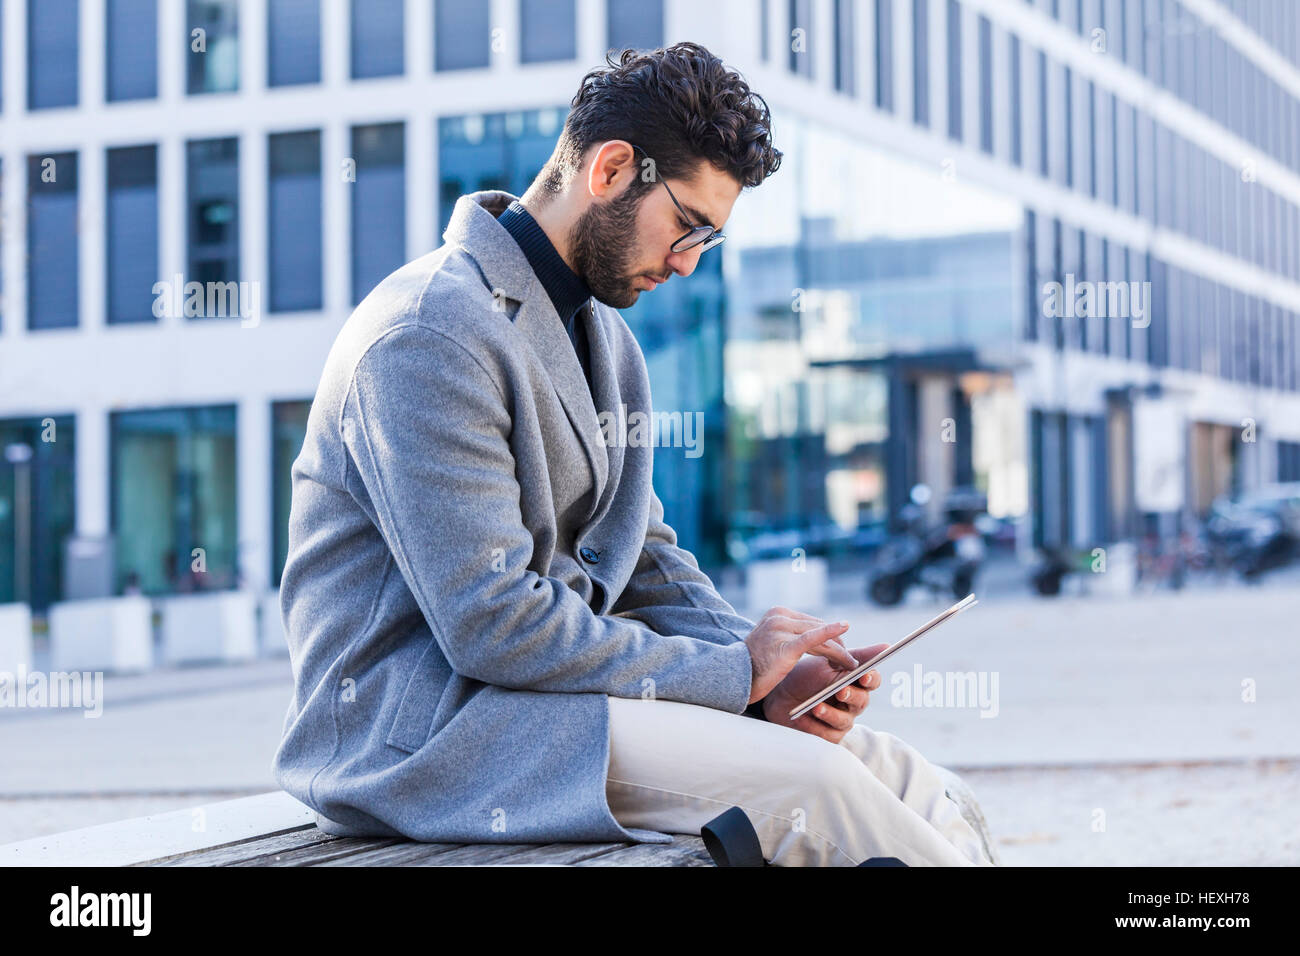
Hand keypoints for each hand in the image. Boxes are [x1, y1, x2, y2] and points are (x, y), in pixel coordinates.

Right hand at [743, 607, 858, 703]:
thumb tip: (816, 638)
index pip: (811, 622)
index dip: (830, 635)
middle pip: (818, 628)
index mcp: (777, 612)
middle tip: (850, 661)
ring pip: (820, 637)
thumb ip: (789, 634)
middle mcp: (779, 616)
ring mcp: (781, 629)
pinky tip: (845, 628)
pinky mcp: (785, 645)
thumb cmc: (754, 664)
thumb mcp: (772, 641)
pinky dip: (831, 633)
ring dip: (839, 651)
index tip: (842, 650)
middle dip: (837, 644)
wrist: (734, 677)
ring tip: (851, 665)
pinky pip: (814, 638)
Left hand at [759, 644, 889, 743]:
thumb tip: (886, 645)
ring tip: (817, 706)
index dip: (870, 678)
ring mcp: (842, 719)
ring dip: (831, 713)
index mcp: (856, 682)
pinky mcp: (829, 734)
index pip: (872, 681)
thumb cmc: (807, 676)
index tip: (863, 674)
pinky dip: (816, 726)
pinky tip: (804, 718)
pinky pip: (829, 735)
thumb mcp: (829, 663)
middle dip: (852, 696)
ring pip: (845, 720)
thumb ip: (856, 656)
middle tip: (841, 690)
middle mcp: (853, 702)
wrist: (780, 693)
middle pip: (862, 701)